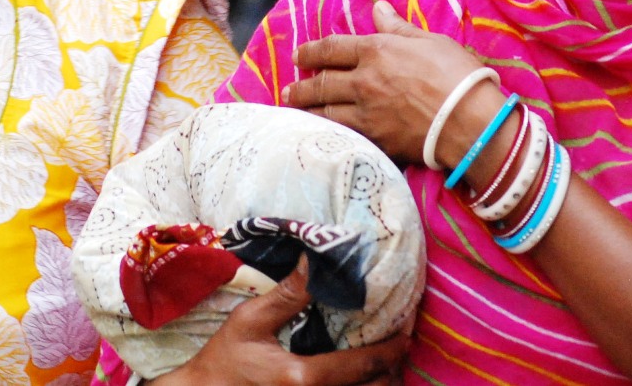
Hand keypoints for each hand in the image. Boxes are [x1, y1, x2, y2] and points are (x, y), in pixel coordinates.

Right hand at [163, 262, 409, 385]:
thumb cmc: (225, 359)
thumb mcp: (250, 321)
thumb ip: (288, 295)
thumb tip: (316, 258)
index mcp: (303, 379)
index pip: (363, 367)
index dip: (391, 349)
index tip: (406, 331)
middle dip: (392, 368)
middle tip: (400, 342)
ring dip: (381, 382)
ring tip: (386, 359)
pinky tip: (361, 375)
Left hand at [285, 1, 499, 167]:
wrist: (471, 122)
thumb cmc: (458, 75)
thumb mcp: (430, 41)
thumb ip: (398, 27)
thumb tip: (377, 7)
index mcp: (377, 51)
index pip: (332, 48)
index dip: (312, 50)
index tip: (299, 54)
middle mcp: (364, 81)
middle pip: (321, 82)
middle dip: (301, 85)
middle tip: (289, 89)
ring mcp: (367, 114)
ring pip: (325, 111)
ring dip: (307, 110)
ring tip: (295, 110)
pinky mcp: (375, 140)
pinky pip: (342, 134)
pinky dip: (327, 131)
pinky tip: (321, 132)